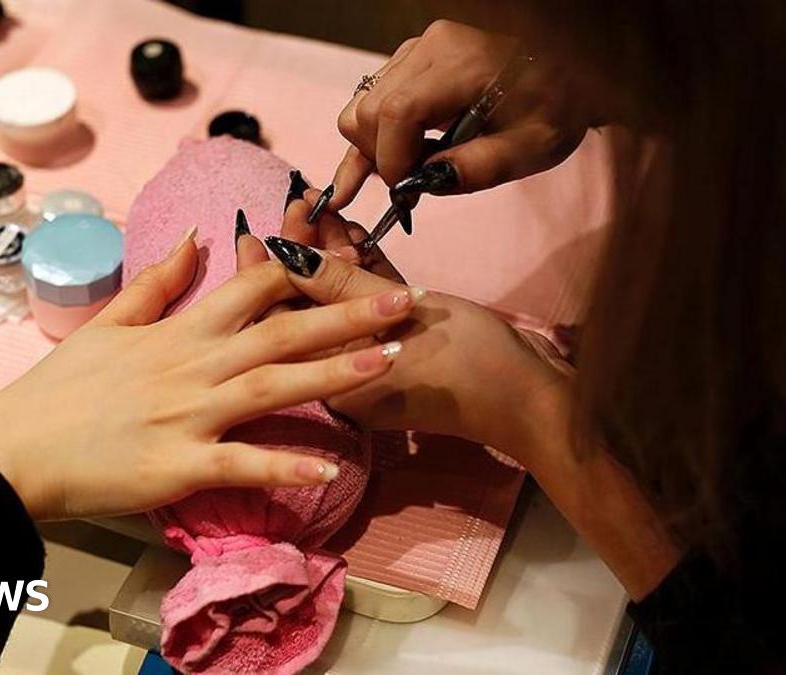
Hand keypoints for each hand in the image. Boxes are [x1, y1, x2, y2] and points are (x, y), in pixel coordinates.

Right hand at [0, 230, 417, 519]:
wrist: (14, 451)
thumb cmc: (62, 390)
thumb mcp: (109, 323)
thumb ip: (159, 280)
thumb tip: (200, 235)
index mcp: (180, 331)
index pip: (253, 288)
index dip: (307, 269)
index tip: (355, 255)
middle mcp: (193, 365)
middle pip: (281, 331)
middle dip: (347, 314)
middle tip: (407, 302)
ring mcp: (189, 414)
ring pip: (273, 386)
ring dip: (335, 373)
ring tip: (390, 363)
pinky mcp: (179, 465)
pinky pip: (242, 463)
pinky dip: (286, 464)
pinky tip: (333, 468)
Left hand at [259, 228, 569, 465]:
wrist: (532, 397)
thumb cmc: (465, 365)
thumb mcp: (401, 319)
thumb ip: (343, 287)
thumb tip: (286, 255)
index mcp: (331, 383)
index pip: (281, 325)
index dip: (266, 275)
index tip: (254, 230)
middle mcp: (345, 375)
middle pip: (308, 309)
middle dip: (301, 255)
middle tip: (293, 207)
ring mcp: (376, 360)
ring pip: (341, 302)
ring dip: (334, 257)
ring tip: (322, 208)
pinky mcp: (407, 343)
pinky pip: (374, 305)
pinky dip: (366, 271)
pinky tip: (356, 230)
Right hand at [326, 19, 588, 210]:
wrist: (568, 77)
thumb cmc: (557, 108)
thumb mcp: (533, 148)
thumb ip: (480, 167)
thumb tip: (422, 185)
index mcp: (463, 62)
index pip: (398, 113)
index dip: (393, 160)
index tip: (409, 191)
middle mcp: (431, 47)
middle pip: (369, 111)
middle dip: (382, 158)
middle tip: (417, 183)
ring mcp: (416, 51)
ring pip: (362, 108)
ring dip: (375, 149)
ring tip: (415, 168)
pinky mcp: (411, 63)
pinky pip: (371, 101)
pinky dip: (371, 138)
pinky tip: (357, 176)